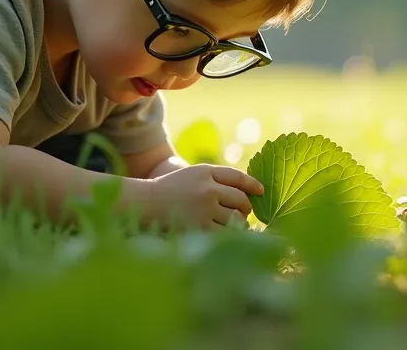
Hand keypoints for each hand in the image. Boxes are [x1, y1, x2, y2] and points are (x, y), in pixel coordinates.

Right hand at [142, 164, 263, 229]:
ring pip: (236, 218)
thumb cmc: (170, 190)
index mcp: (205, 172)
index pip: (237, 176)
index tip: (261, 191)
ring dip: (240, 223)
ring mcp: (204, 209)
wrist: (145, 203)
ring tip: (236, 225)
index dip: (252, 184)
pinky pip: (226, 233)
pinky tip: (229, 236)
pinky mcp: (199, 227)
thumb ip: (216, 179)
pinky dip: (231, 235)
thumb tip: (249, 192)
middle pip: (241, 199)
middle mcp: (207, 188)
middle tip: (244, 213)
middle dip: (246, 208)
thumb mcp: (192, 175)